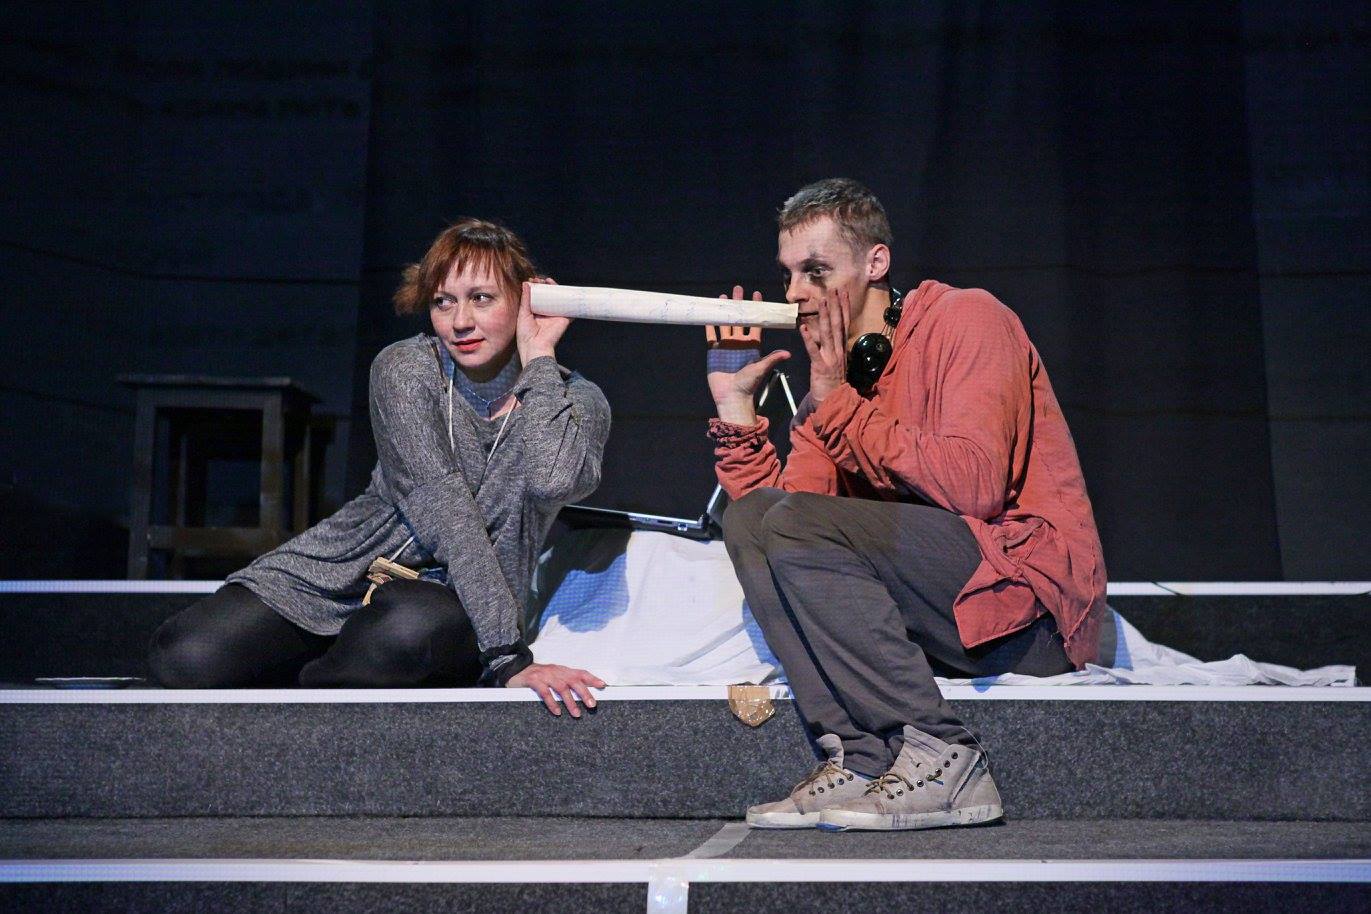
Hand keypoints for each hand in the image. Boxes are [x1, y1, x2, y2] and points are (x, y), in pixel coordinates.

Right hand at [506, 662, 605, 717]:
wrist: (514, 669)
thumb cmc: (537, 677)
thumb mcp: (553, 677)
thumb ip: (565, 682)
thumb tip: (583, 694)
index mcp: (562, 670)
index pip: (580, 672)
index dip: (592, 678)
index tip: (603, 685)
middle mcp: (555, 671)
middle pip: (573, 680)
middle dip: (584, 692)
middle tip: (592, 705)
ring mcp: (544, 675)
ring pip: (561, 687)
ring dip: (570, 701)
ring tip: (577, 714)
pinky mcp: (533, 680)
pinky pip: (545, 692)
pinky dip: (552, 702)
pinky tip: (557, 712)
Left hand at [518, 277, 570, 364]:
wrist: (535, 346)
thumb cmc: (525, 334)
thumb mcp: (523, 313)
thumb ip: (525, 299)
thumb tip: (526, 284)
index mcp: (534, 313)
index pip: (536, 297)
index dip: (535, 288)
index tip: (531, 280)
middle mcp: (545, 313)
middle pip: (547, 296)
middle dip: (544, 286)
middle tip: (539, 280)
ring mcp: (555, 315)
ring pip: (557, 299)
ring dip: (555, 289)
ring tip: (548, 281)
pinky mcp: (564, 319)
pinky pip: (569, 308)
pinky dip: (570, 299)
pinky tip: (566, 290)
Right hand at [706, 285, 790, 424]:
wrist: (732, 397)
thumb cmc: (748, 385)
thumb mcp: (761, 369)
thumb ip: (772, 358)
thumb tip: (788, 353)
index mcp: (752, 345)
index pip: (755, 323)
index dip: (756, 310)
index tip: (757, 295)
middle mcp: (739, 343)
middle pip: (739, 319)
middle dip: (739, 304)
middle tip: (738, 289)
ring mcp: (726, 346)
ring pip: (725, 323)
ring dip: (725, 310)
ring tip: (724, 296)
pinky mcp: (715, 351)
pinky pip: (712, 334)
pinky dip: (710, 323)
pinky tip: (710, 312)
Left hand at [798, 288, 849, 402]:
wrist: (833, 401)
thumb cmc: (832, 381)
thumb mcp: (836, 360)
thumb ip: (833, 346)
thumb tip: (829, 331)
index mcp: (842, 348)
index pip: (844, 323)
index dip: (844, 307)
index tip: (843, 293)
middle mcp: (838, 350)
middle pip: (838, 324)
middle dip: (836, 306)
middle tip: (834, 289)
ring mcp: (830, 358)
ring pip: (828, 333)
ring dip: (825, 317)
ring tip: (822, 302)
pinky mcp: (820, 366)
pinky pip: (813, 351)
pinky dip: (808, 339)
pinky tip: (803, 328)